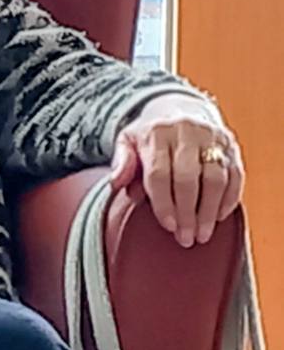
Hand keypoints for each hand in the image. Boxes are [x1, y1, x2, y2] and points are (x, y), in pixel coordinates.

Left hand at [108, 95, 244, 247]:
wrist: (178, 111)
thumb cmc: (149, 137)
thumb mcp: (127, 142)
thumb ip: (121, 163)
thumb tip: (115, 184)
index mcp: (156, 133)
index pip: (159, 173)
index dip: (163, 203)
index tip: (168, 226)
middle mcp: (185, 132)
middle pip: (188, 178)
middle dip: (187, 213)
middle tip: (186, 238)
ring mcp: (210, 137)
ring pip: (215, 179)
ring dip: (209, 211)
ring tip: (202, 234)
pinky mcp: (230, 145)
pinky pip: (234, 176)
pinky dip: (228, 199)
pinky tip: (218, 218)